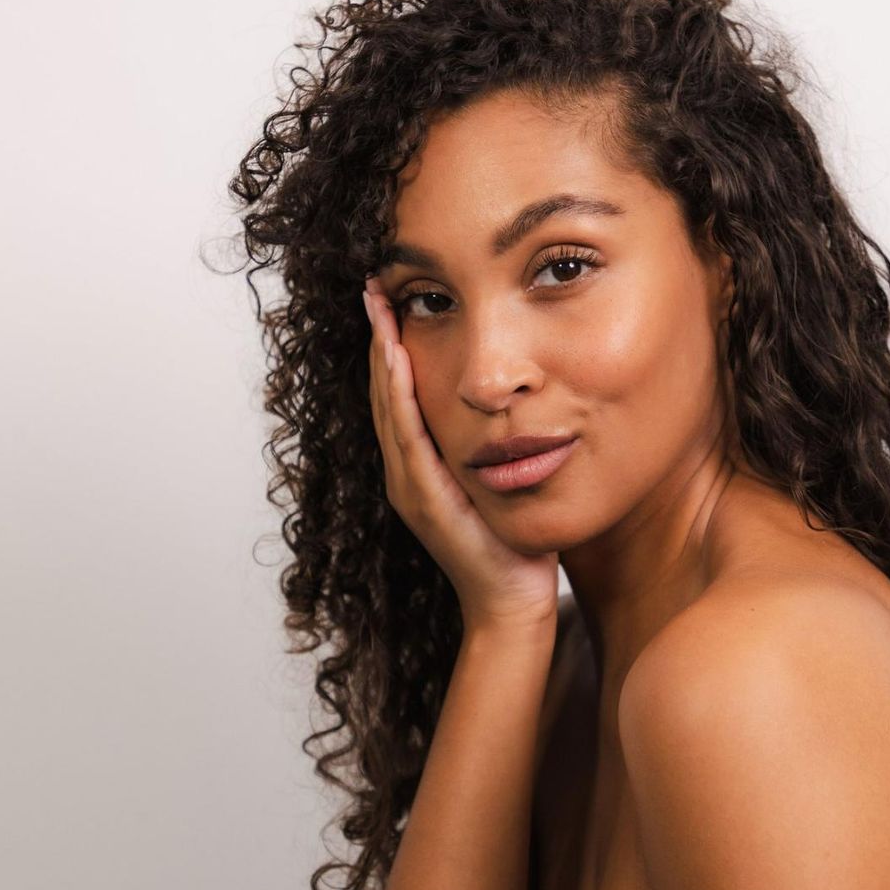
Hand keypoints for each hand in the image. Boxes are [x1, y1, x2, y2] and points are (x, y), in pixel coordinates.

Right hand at [362, 277, 561, 636]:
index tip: (390, 297)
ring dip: (382, 354)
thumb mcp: (502, 480)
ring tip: (378, 307)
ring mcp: (409, 486)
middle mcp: (404, 473)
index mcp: (419, 465)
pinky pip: (408, 436)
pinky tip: (400, 360)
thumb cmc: (515, 543)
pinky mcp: (426, 499)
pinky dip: (400, 396)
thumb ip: (497, 443)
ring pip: (388, 406)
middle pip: (383, 391)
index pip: (398, 392)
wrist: (512, 604)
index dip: (391, 344)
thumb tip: (516, 398)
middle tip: (373, 284)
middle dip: (378, 336)